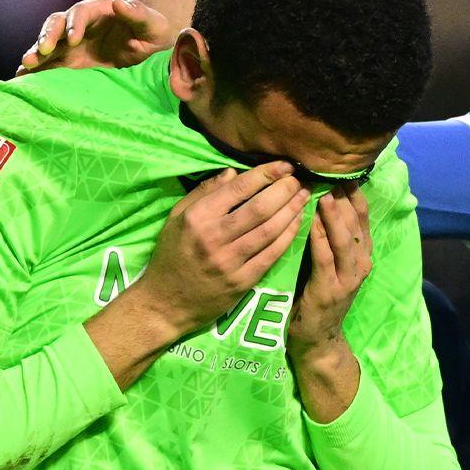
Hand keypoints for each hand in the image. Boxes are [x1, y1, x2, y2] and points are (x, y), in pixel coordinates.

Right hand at [15, 0, 175, 74]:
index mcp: (99, 10)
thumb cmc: (154, 37)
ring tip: (26, 64)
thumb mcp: (154, 26)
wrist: (151, 56)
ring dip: (36, 51)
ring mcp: (70, 42)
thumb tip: (119, 3)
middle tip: (43, 50)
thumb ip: (139, 15)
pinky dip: (35, 68)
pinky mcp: (66, 60)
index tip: (73, 39)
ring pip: (47, 41)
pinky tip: (22, 77)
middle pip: (57, 23)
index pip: (81, 12)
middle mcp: (80, 23)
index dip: (75, 23)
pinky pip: (46, 62)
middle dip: (48, 35)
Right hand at [131, 163, 307, 338]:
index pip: (239, 189)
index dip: (266, 174)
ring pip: (270, 230)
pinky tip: (298, 222)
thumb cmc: (171, 255)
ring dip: (292, 210)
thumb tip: (233, 172)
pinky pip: (272, 254)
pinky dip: (288, 235)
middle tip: (298, 180)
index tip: (284, 165)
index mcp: (198, 217)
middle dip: (285, 190)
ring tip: (304, 196)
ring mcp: (230, 262)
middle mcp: (214, 238)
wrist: (165, 303)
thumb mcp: (176, 218)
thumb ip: (204, 193)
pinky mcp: (242, 282)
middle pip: (260, 208)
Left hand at [288, 186, 371, 361]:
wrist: (317, 339)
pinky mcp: (330, 292)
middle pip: (356, 225)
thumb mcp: (329, 262)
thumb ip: (328, 236)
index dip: (354, 194)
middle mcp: (360, 264)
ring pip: (345, 241)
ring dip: (335, 217)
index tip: (343, 172)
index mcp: (361, 254)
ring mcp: (347, 279)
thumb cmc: (316, 294)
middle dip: (345, 199)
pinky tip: (311, 225)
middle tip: (331, 176)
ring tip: (326, 195)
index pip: (362, 217)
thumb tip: (319, 199)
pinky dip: (320, 241)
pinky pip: (326, 261)